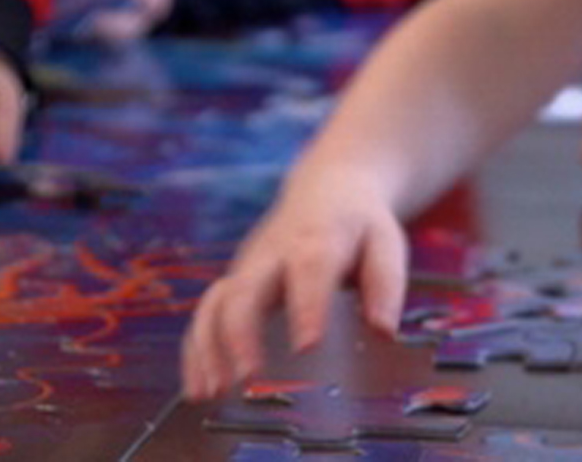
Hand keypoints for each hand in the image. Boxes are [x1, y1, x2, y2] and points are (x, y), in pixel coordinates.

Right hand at [181, 153, 407, 398]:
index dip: (306, 307)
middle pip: (246, 288)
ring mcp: (247, 267)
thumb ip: (385, 285)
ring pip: (216, 303)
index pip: (309, 268)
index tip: (307, 346)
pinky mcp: (233, 282)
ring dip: (209, 348)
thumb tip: (384, 331)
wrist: (328, 189)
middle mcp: (273, 253)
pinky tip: (199, 388)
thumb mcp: (385, 243)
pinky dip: (196, 352)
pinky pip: (205, 316)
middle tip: (249, 376)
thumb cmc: (360, 225)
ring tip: (212, 392)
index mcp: (318, 239)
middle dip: (240, 334)